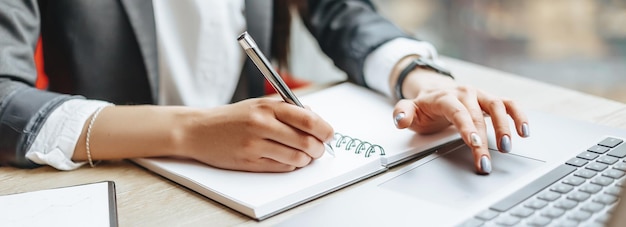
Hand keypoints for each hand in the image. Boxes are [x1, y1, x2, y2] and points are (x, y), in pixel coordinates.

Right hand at [180, 98, 333, 171]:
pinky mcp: (249, 161)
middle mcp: (262, 124)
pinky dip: (292, 165)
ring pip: (296, 157)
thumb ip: (286, 109)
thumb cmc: (231, 118)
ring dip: (306, 159)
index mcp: (267, 106)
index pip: (307, 118)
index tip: (329, 134)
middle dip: (319, 148)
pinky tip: (289, 160)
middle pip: (306, 141)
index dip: (325, 129)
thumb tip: (315, 118)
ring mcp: (255, 144)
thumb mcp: (258, 105)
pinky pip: (282, 167)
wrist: (198, 130)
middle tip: (320, 149)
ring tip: (305, 155)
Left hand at [392, 70, 528, 173]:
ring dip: (505, 127)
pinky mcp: (490, 99)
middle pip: (477, 115)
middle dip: (483, 140)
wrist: (434, 90)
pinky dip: (519, 115)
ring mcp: (479, 95)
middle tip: (485, 161)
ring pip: (497, 106)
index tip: (474, 143)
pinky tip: (525, 131)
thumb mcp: (409, 109)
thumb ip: (402, 113)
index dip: (467, 127)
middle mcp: (465, 92)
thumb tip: (399, 119)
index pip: (457, 111)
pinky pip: (509, 104)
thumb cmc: (424, 106)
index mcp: (445, 96)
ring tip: (506, 147)